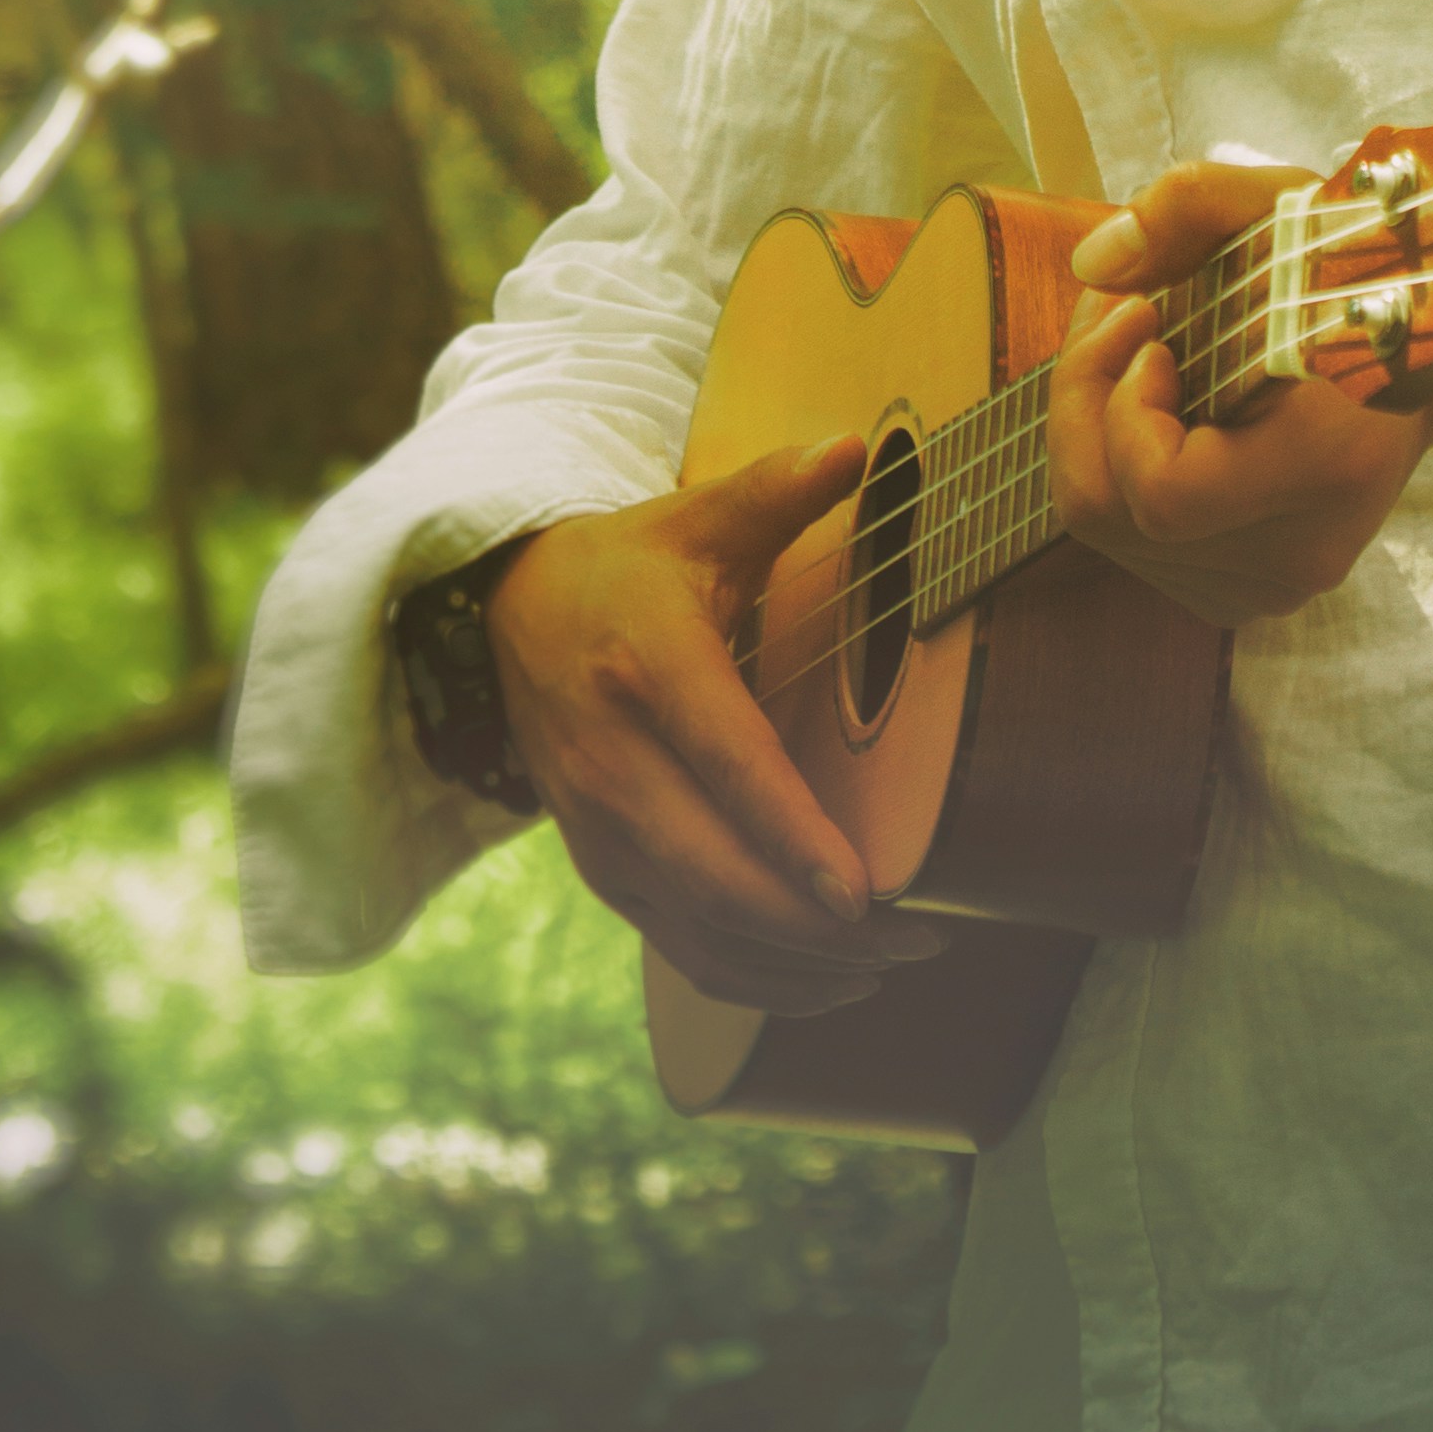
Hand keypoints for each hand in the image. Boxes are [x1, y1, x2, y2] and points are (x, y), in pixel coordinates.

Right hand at [485, 440, 939, 1016]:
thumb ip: (775, 490)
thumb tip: (855, 445)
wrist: (508, 616)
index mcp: (648, 668)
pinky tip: (831, 986)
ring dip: (799, 970)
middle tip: (924, 935)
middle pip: (715, 874)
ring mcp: (600, 831)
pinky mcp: (603, 872)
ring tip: (898, 965)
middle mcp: (612, 764)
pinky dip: (756, 982)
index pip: (726, 766)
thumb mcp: (694, 519)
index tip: (862, 892)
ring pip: (699, 932)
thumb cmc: (629, 567)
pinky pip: (681, 950)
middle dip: (819, 927)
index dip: (791, 837)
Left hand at [1050, 159, 1432, 629]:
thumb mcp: (1289, 206)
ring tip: (1137, 342)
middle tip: (1119, 315)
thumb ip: (1191, 206)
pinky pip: (1142, 547)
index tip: (1154, 334)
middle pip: (1111, 514)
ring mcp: (1278, 582)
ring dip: (1098, 427)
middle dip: (1085, 400)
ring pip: (1113, 532)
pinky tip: (1160, 402)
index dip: (1126, 413)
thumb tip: (1094, 263)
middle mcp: (1302, 549)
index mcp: (1328, 465)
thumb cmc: (1361, 269)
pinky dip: (1126, 469)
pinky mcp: (1255, 589)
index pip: (1165, 494)